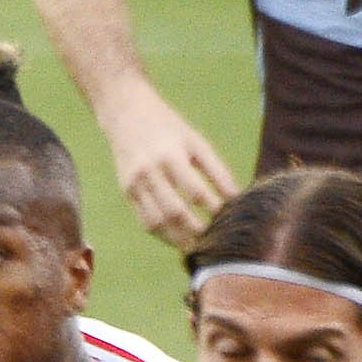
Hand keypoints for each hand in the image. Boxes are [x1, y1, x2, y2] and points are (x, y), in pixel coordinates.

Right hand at [102, 90, 239, 246]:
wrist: (126, 114)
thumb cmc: (168, 128)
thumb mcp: (196, 142)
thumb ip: (217, 170)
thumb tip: (236, 199)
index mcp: (170, 156)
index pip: (195, 191)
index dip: (213, 209)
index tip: (229, 221)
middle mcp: (149, 172)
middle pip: (174, 211)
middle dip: (197, 230)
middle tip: (215, 242)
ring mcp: (134, 184)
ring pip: (157, 222)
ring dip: (178, 239)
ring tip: (198, 247)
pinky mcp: (126, 192)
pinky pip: (144, 221)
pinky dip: (163, 235)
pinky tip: (178, 239)